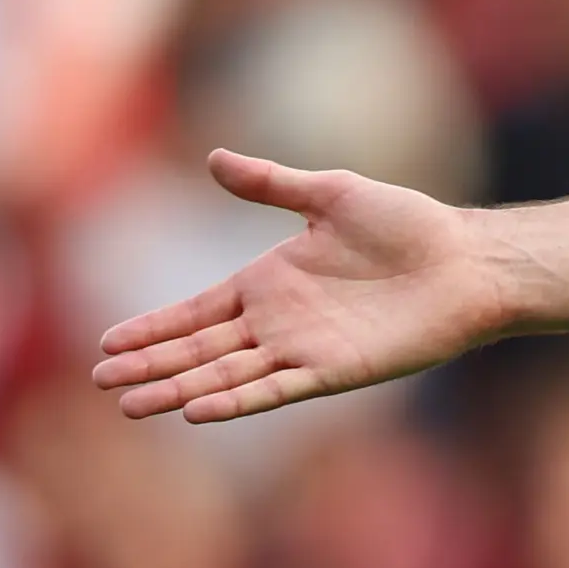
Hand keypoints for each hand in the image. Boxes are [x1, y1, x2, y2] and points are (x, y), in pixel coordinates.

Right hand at [92, 151, 509, 422]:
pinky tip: (197, 408)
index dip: (153, 328)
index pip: (195, 311)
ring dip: (179, 388)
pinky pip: (275, 389)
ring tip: (132, 405)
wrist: (466, 260)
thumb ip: (271, 184)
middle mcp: (278, 322)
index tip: (108, 344)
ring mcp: (303, 349)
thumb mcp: (331, 193)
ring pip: (225, 374)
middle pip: (199, 348)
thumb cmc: (408, 224)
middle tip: (102, 382)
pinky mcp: (334, 370)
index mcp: (269, 281)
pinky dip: (236, 398)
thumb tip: (213, 159)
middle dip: (150, 365)